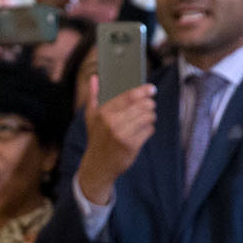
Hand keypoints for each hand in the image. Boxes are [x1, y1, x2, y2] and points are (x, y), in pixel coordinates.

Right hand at [74, 82, 159, 206]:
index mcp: (103, 113)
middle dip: (149, 104)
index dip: (142, 91)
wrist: (98, 165)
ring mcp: (122, 135)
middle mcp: (112, 123)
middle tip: (150, 105)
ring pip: (147, 117)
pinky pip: (149, 130)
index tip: (151, 89)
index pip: (128, 97)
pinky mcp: (131, 146)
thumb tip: (94, 78)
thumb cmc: (96, 138)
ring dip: (150, 116)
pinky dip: (149, 128)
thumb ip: (93, 96)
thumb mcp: (90, 117)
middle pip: (141, 106)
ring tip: (147, 118)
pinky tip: (144, 130)